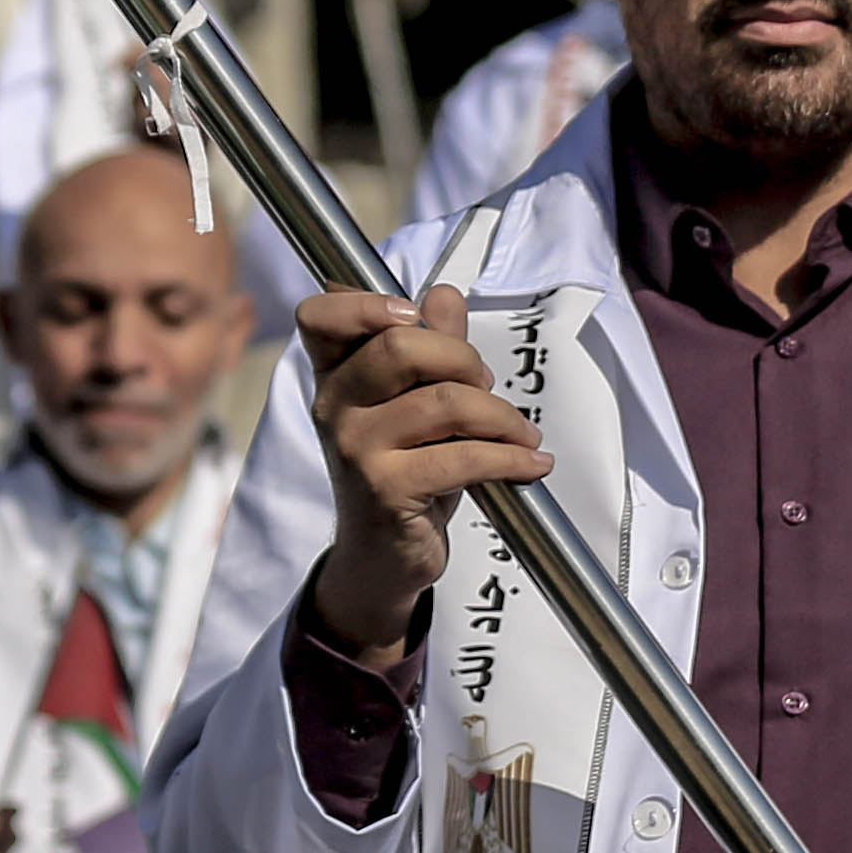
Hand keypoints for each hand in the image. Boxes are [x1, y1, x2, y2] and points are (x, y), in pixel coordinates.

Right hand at [298, 279, 545, 655]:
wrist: (382, 557)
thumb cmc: (404, 469)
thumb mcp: (415, 403)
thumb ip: (432, 345)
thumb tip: (445, 295)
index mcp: (334, 376)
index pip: (321, 318)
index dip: (366, 303)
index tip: (413, 313)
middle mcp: (334, 407)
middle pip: (401, 346)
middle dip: (464, 358)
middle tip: (486, 386)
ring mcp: (355, 449)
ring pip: (446, 401)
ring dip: (501, 416)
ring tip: (520, 434)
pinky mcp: (386, 489)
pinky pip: (465, 456)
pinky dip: (511, 458)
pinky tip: (531, 463)